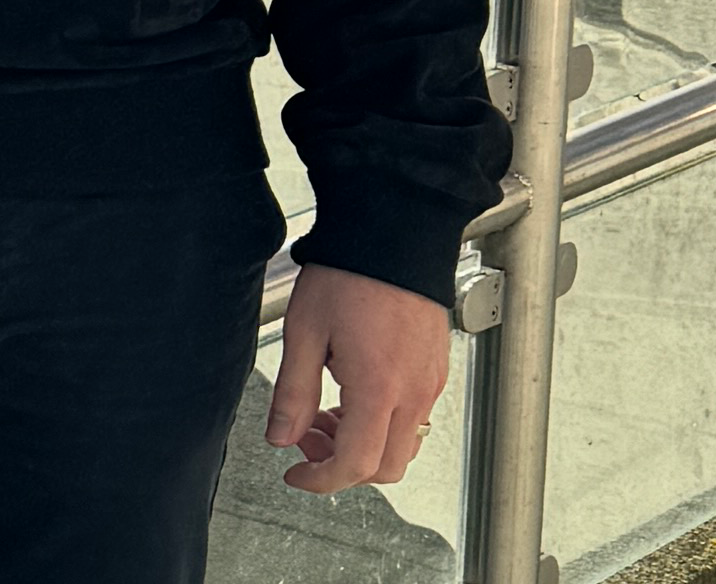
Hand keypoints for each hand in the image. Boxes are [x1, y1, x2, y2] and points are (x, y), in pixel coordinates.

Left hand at [270, 263, 450, 491]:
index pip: (356, 465)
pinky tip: (352, 393)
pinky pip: (414, 418)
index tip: (296, 475)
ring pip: (403, 446)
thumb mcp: (305, 332)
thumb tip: (280, 436)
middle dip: (341, 465)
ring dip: (362, 444)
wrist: (393, 234)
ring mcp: (430, 382)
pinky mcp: (435, 370)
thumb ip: (292, 392)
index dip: (321, 480)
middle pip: (386, 467)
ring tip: (325, 411)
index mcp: (380, 388)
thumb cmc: (350, 274)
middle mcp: (414, 392)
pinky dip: (382, 422)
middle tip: (306, 437)